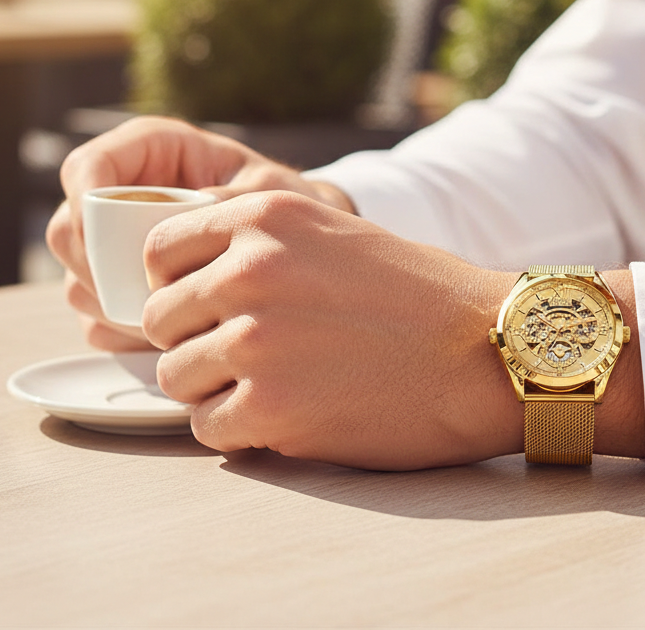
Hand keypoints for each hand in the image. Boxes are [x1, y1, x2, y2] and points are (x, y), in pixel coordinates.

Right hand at [45, 115, 355, 350]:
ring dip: (111, 306)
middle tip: (145, 295)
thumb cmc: (289, 209)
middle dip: (95, 268)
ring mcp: (114, 245)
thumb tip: (194, 211)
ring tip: (172, 318)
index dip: (83, 199)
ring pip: (77, 277)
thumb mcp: (272, 196)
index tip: (107, 237)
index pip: (87, 167)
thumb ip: (233, 201)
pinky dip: (121, 331)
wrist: (304, 250)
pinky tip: (169, 336)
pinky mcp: (119, 288)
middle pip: (69, 230)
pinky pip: (94, 315)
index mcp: (153, 152)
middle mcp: (123, 195)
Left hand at [141, 190, 525, 469]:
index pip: (158, 252)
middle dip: (193, 340)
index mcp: (264, 215)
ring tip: (271, 385)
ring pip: (174, 376)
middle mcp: (249, 268)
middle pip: (158, 319)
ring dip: (213, 387)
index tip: (205, 308)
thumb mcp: (332, 232)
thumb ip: (256, 241)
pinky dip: (237, 428)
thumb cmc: (417, 292)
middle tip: (247, 356)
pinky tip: (286, 416)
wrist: (486, 348)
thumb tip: (181, 273)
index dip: (176, 285)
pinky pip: (206, 426)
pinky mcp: (270, 407)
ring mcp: (256, 338)